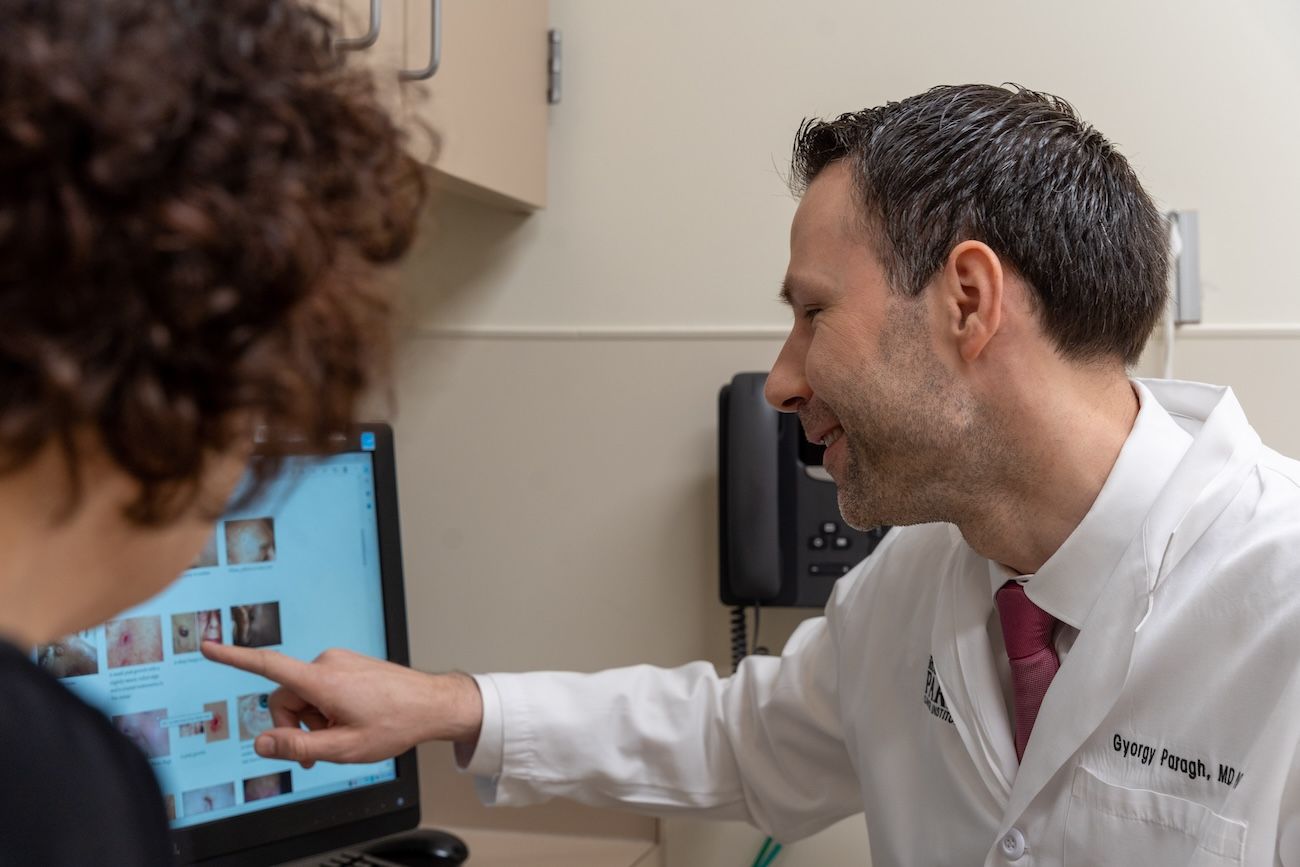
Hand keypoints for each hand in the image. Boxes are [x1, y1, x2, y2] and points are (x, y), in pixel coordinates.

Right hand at [201, 642, 482, 767]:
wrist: (431, 704)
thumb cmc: (394, 724)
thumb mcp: (344, 748)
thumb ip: (298, 747)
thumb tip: (262, 743)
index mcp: (322, 679)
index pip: (267, 666)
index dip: (233, 658)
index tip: (207, 647)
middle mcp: (327, 662)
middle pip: (285, 696)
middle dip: (295, 725)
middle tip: (321, 750)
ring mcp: (338, 661)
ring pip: (304, 696)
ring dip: (314, 719)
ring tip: (344, 734)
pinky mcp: (346, 664)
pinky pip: (321, 689)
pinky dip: (326, 708)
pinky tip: (350, 721)